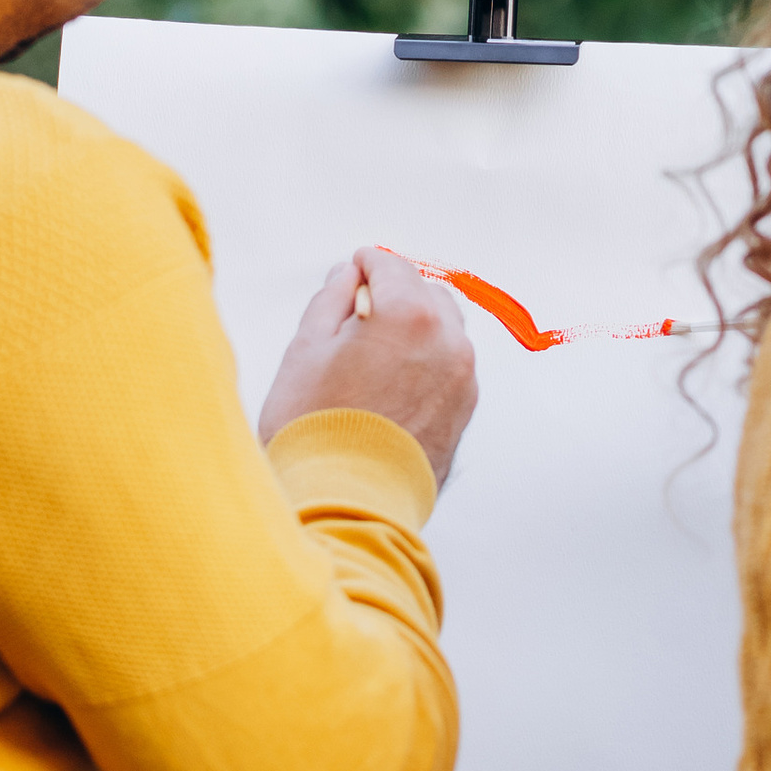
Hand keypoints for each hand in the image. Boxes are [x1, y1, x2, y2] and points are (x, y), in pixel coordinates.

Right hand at [257, 249, 479, 491]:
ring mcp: (462, 378)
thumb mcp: (306, 349)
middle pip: (424, 293)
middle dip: (395, 295)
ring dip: (415, 328)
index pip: (390, 266)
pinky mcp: (464, 411)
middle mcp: (448, 340)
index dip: (365, 265)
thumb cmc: (316, 428)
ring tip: (375, 355)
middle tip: (357, 318)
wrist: (348, 504)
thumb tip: (349, 276)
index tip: (351, 273)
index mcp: (409, 313)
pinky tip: (393, 385)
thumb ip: (331, 301)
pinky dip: (427, 362)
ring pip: (443, 331)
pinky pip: (449, 367)